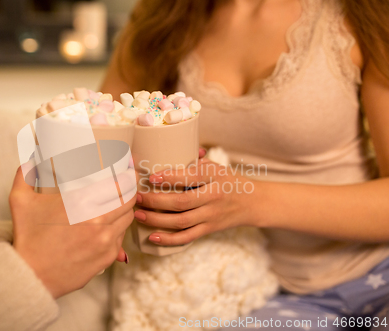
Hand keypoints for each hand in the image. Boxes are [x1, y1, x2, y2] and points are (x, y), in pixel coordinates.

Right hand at [9, 167, 134, 298]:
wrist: (31, 276)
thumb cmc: (28, 238)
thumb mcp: (20, 200)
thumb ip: (25, 174)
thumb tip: (30, 160)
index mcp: (82, 202)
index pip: (120, 183)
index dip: (129, 174)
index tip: (129, 169)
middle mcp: (99, 220)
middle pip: (130, 198)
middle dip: (130, 189)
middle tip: (126, 183)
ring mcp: (106, 240)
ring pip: (128, 217)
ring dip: (125, 208)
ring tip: (117, 203)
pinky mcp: (108, 256)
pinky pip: (121, 237)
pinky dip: (118, 228)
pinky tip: (107, 225)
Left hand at [134, 159, 255, 245]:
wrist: (252, 202)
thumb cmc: (227, 180)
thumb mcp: (215, 167)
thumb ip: (194, 162)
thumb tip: (163, 151)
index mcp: (214, 176)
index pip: (191, 176)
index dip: (170, 178)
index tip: (151, 177)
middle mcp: (213, 197)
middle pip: (181, 202)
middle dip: (156, 201)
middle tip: (138, 197)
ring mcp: (211, 215)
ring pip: (181, 221)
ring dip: (156, 220)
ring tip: (139, 215)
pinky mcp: (209, 229)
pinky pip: (187, 237)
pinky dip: (169, 239)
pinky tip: (153, 236)